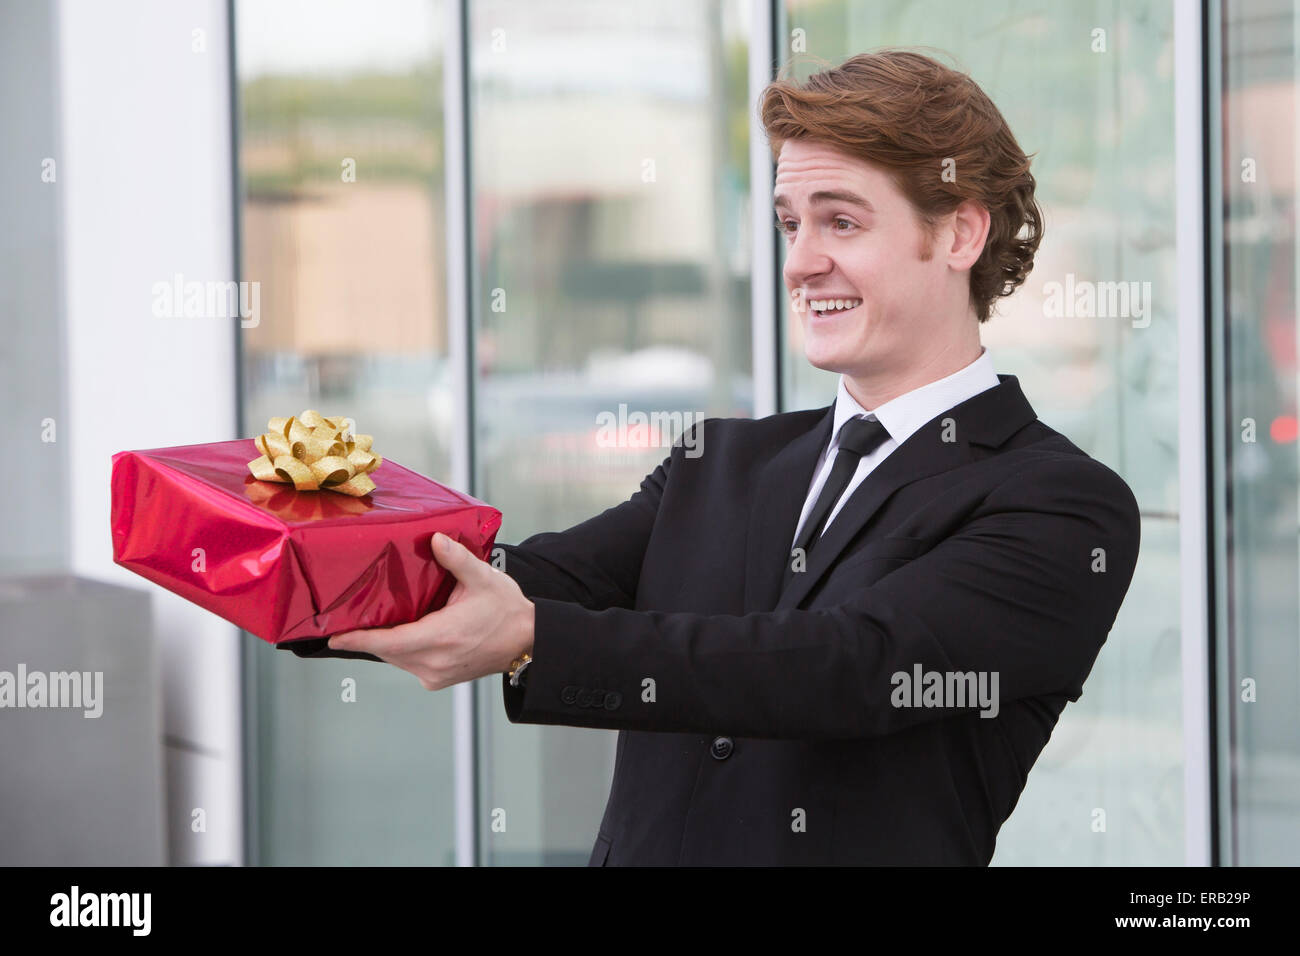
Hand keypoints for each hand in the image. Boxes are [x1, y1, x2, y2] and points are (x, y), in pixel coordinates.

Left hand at [328, 532, 533, 690]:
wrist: (528, 642)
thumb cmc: (507, 611)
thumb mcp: (484, 579)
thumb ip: (457, 559)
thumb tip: (436, 539)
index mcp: (442, 637)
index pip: (389, 642)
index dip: (358, 640)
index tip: (334, 637)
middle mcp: (435, 662)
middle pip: (387, 651)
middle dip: (366, 637)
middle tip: (345, 620)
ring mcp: (436, 674)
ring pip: (396, 659)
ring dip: (384, 642)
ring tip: (368, 623)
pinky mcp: (439, 679)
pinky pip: (409, 664)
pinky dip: (400, 650)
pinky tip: (400, 632)